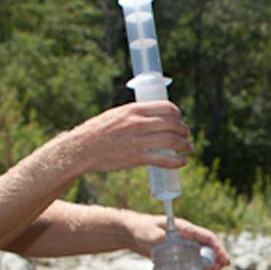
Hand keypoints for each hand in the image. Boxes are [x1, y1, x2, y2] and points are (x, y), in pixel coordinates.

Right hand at [55, 101, 191, 173]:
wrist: (81, 149)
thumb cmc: (96, 132)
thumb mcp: (116, 114)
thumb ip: (133, 115)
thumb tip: (149, 116)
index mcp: (134, 109)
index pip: (167, 107)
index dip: (178, 114)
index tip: (180, 120)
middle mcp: (139, 123)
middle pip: (173, 124)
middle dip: (184, 130)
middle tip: (186, 135)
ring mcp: (139, 141)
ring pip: (172, 141)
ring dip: (185, 145)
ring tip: (188, 148)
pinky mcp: (137, 158)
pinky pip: (164, 159)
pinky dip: (178, 161)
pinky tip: (183, 162)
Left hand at [125, 214, 231, 269]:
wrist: (131, 233)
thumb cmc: (142, 229)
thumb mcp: (152, 235)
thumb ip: (166, 243)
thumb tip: (178, 253)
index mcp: (185, 228)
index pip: (207, 237)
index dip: (218, 249)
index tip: (224, 261)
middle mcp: (187, 237)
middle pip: (207, 249)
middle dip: (214, 261)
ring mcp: (182, 246)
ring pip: (199, 258)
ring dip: (203, 269)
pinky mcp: (176, 254)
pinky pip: (189, 264)